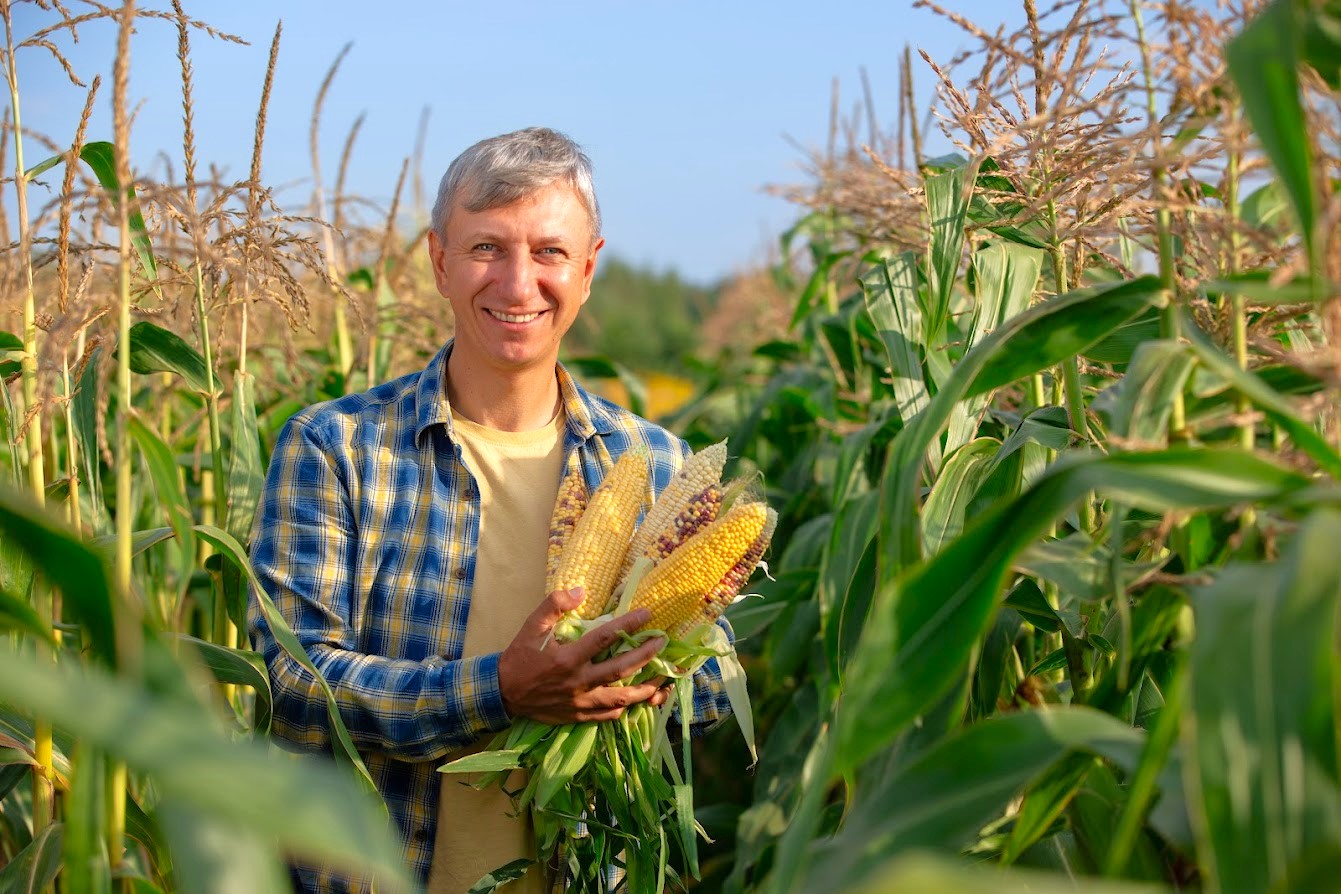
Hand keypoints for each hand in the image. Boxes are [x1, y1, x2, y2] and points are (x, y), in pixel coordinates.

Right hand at [498, 588, 666, 723]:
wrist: (503, 693)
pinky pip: (608, 715)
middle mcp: (578, 681)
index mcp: (568, 658)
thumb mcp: (531, 626)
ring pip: (621, 698)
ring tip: (662, 679)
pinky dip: (624, 707)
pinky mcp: (578, 716)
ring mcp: (580, 702)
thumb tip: (580, 591)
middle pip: (621, 669)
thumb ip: (554, 605)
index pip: (605, 638)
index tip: (647, 614)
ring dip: (644, 689)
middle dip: (646, 655)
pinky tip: (636, 699)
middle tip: (662, 642)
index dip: (629, 624)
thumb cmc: (520, 657)